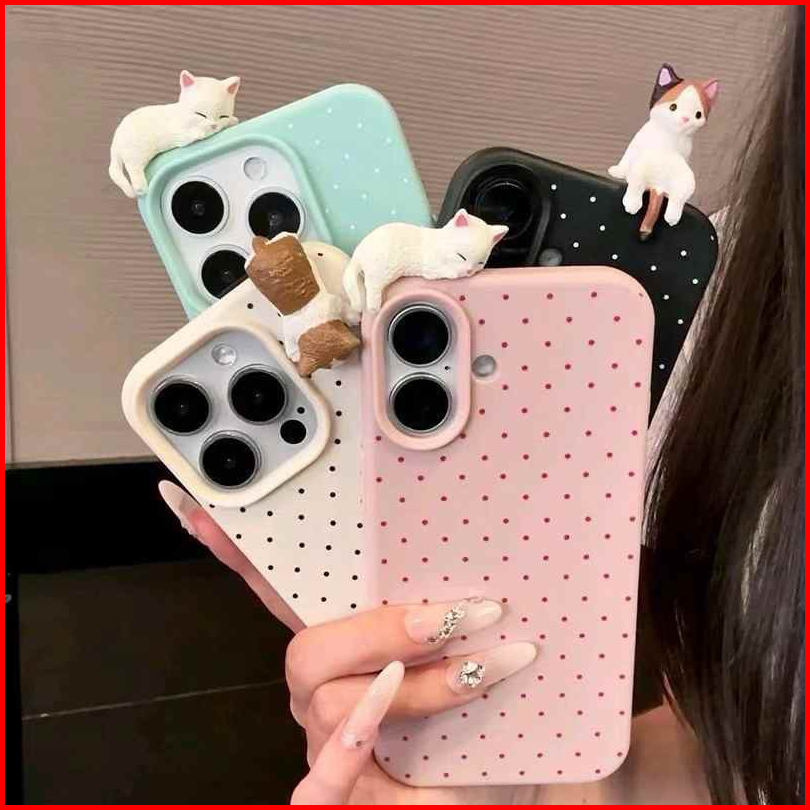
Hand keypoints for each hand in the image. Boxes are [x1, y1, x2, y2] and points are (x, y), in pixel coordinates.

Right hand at [159, 482, 536, 802]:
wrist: (500, 795)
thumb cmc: (482, 725)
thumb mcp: (467, 658)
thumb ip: (451, 613)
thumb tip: (474, 555)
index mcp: (342, 652)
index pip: (282, 594)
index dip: (238, 554)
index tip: (196, 503)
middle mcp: (320, 696)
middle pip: (306, 651)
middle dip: (379, 630)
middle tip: (450, 616)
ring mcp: (324, 748)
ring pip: (329, 704)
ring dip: (417, 687)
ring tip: (482, 670)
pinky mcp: (338, 802)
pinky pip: (322, 789)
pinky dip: (364, 760)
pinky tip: (423, 772)